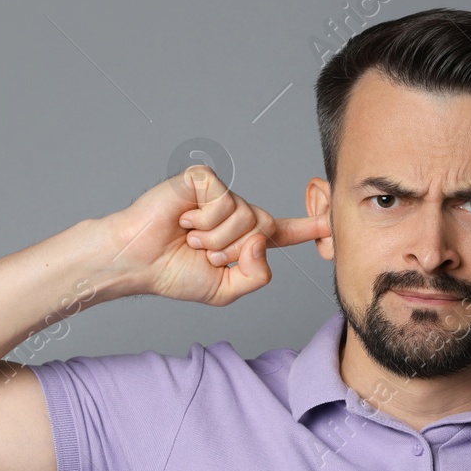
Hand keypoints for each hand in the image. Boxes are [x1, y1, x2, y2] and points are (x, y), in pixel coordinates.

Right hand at [103, 165, 329, 305]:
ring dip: (214, 239)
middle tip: (202, 252)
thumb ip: (256, 276)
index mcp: (244, 239)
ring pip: (244, 217)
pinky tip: (183, 221)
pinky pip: (224, 203)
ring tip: (190, 238)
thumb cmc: (174, 273)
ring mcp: (220, 195)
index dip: (310, 228)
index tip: (333, 223)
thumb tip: (261, 241)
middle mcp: (236, 213)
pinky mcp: (203, 181)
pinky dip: (204, 221)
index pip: (284, 233)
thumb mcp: (225, 290)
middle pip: (264, 228)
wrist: (138, 262)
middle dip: (232, 250)